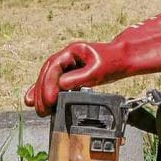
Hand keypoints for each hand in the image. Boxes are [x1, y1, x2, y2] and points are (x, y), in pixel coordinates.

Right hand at [23, 8, 160, 115]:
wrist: (125, 60)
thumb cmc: (114, 62)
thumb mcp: (99, 71)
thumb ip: (80, 78)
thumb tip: (62, 86)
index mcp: (72, 51)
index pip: (54, 67)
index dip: (48, 84)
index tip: (50, 99)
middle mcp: (67, 57)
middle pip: (47, 73)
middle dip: (42, 92)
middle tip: (42, 109)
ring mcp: (68, 65)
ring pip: (48, 78)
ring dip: (40, 93)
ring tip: (35, 108)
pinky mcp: (71, 74)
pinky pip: (54, 83)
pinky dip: (44, 92)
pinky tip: (35, 101)